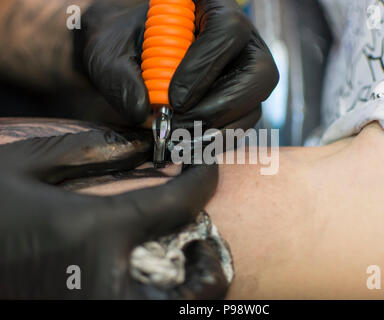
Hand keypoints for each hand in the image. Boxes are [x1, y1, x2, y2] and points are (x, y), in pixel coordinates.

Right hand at [0, 124, 226, 298]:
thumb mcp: (25, 162)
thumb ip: (91, 148)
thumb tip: (145, 142)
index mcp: (93, 230)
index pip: (178, 202)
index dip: (202, 177)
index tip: (207, 161)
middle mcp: (104, 282)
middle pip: (195, 288)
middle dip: (210, 265)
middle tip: (202, 240)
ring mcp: (94, 308)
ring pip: (172, 312)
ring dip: (190, 293)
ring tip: (184, 265)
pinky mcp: (78, 315)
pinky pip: (140, 310)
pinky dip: (159, 300)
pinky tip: (152, 279)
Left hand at [75, 0, 278, 129]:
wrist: (130, 61)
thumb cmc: (122, 46)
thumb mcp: (109, 52)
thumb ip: (119, 77)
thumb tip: (142, 113)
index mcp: (211, 9)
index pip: (228, 30)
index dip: (206, 65)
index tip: (174, 98)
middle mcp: (239, 43)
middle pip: (260, 73)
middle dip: (219, 106)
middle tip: (179, 124)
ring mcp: (243, 75)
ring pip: (253, 106)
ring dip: (216, 130)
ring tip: (177, 139)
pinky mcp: (239, 104)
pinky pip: (240, 126)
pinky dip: (214, 142)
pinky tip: (185, 144)